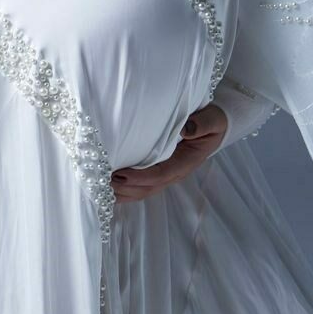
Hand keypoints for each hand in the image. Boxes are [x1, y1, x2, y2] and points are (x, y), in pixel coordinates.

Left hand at [110, 102, 227, 202]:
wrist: (213, 126)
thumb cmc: (211, 122)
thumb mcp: (212, 120)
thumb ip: (201, 124)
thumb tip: (186, 130)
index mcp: (186, 162)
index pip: (161, 174)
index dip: (141, 177)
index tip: (120, 175)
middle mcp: (174, 172)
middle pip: (148, 188)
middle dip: (125, 188)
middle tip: (102, 183)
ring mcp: (166, 174)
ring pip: (142, 191)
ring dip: (122, 193)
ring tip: (100, 189)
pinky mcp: (158, 171)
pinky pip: (140, 185)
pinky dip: (124, 190)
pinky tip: (107, 189)